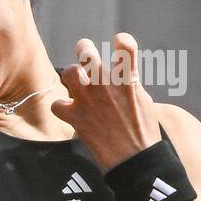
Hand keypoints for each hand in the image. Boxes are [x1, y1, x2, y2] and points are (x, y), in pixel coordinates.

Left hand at [51, 32, 162, 171]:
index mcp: (128, 80)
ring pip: (69, 72)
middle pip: (86, 53)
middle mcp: (106, 85)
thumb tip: (122, 72)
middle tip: (85, 53)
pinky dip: (62, 107)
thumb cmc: (143, 131)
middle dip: (84, 50)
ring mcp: (89, 100)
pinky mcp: (76, 117)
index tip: (120, 42)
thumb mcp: (143, 100)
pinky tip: (69, 110)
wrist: (134, 159)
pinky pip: (57, 104)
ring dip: (72, 75)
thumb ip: (130, 82)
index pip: (126, 46)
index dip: (122, 41)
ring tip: (76, 82)